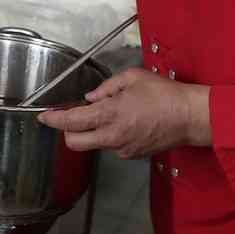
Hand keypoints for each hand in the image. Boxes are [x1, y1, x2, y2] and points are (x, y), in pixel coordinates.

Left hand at [37, 70, 210, 158]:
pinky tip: (126, 123)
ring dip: (92, 132)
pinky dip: (110, 136)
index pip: (71, 121)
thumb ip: (107, 87)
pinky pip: (112, 146)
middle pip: (75, 142)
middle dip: (67, 131)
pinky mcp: (132, 155)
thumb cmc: (164, 93)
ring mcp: (122, 149)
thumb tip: (91, 98)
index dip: (53, 119)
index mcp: (110, 114)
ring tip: (110, 114)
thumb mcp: (133, 78)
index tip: (44, 116)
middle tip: (73, 117)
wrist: (190, 117)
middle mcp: (112, 136)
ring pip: (94, 144)